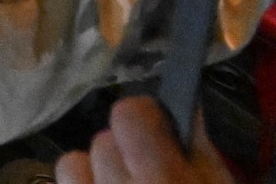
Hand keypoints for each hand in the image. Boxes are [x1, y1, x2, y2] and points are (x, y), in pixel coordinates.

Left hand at [56, 97, 229, 183]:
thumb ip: (203, 150)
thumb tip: (187, 100)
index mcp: (163, 179)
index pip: (129, 114)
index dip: (145, 117)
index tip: (158, 128)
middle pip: (103, 141)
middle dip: (124, 153)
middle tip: (150, 175)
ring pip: (72, 165)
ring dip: (95, 174)